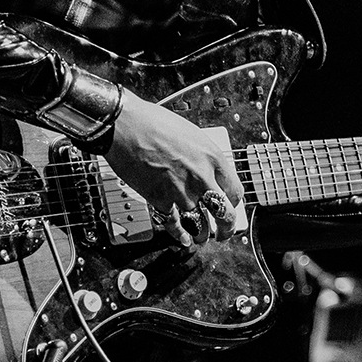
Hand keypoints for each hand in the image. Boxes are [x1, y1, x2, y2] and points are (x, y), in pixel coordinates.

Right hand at [102, 94, 244, 245]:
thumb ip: (203, 158)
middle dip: (227, 228)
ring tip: (202, 237)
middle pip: (224, 214)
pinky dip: (179, 235)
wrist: (125, 125)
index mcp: (212, 157)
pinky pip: (174, 224)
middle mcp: (201, 177)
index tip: (230, 208)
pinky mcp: (159, 199)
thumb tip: (208, 173)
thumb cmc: (154, 123)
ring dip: (202, 235)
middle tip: (224, 233)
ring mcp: (181, 191)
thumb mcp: (192, 135)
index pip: (235, 191)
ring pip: (200, 225)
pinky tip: (183, 238)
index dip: (234, 204)